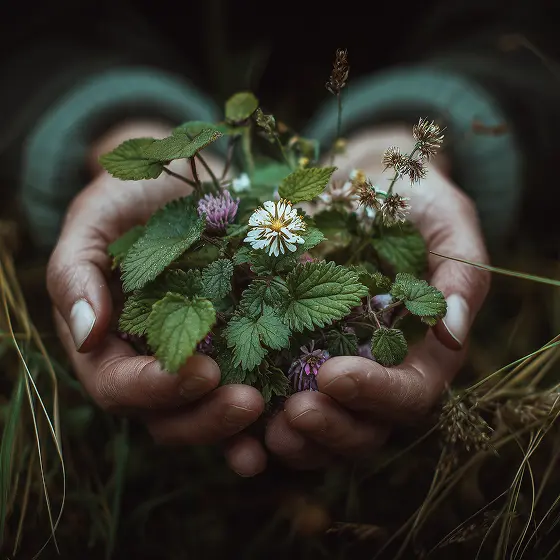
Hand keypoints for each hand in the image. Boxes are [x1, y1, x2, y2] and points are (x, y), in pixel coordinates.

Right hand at [47, 121, 266, 476]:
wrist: (179, 185)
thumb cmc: (128, 201)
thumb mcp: (93, 224)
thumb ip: (76, 274)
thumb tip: (88, 335)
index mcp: (109, 343)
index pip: (120, 387)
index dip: (156, 389)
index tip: (200, 373)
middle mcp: (153, 362)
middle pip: (169, 418)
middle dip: (206, 419)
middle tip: (247, 403)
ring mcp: (198, 358)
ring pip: (211, 412)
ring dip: (241, 425)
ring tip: (278, 414)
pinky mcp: (238, 344)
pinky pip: (255, 382)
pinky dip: (275, 401)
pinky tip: (301, 403)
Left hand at [264, 124, 490, 467]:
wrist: (362, 183)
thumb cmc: (411, 201)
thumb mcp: (447, 223)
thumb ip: (460, 276)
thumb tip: (452, 332)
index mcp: (422, 349)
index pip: (410, 392)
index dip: (378, 393)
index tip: (335, 374)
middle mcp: (380, 369)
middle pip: (367, 427)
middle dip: (333, 427)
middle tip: (294, 413)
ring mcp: (337, 368)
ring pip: (326, 428)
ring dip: (299, 439)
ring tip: (266, 428)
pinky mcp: (295, 358)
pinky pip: (282, 403)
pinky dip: (263, 423)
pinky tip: (239, 418)